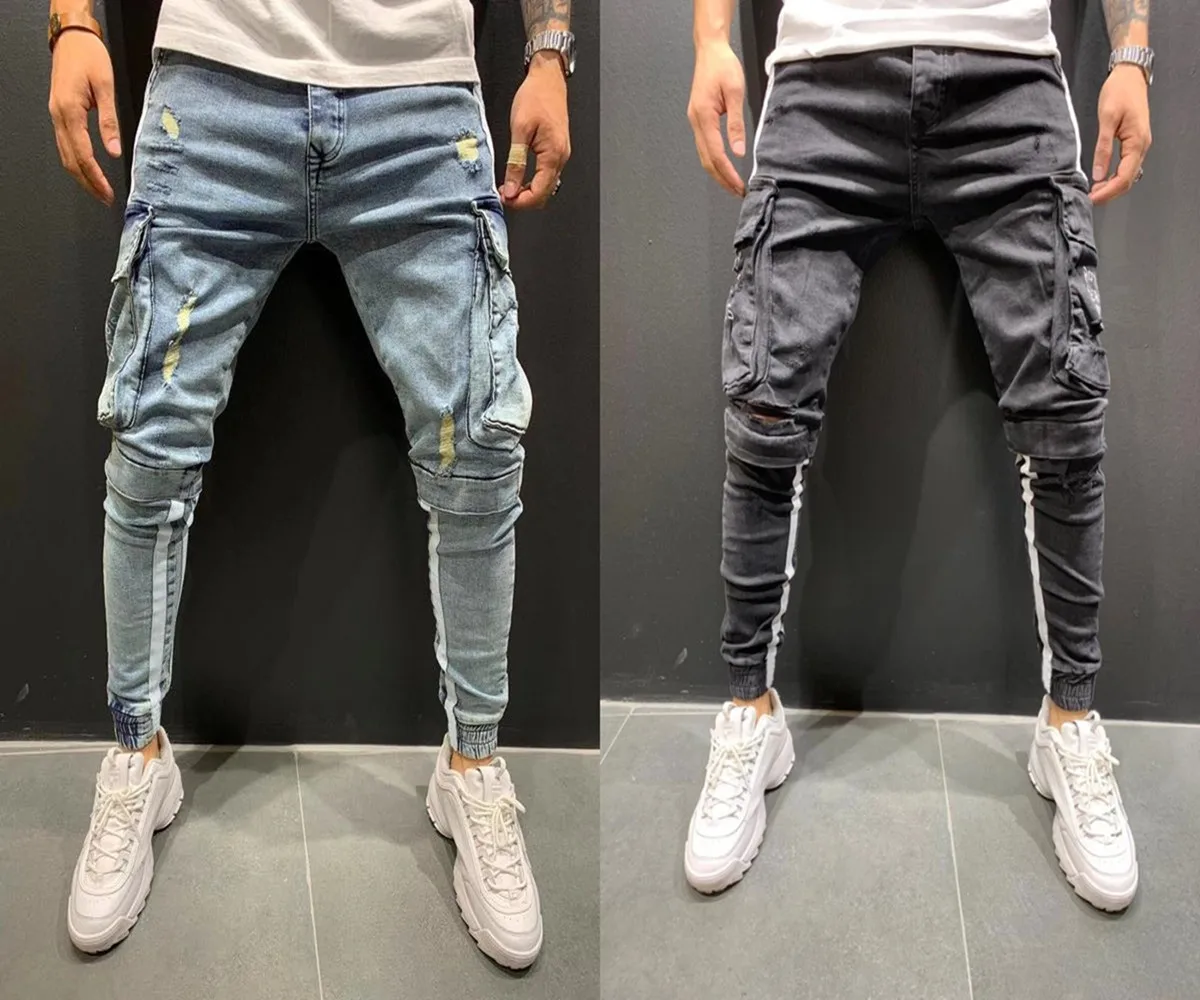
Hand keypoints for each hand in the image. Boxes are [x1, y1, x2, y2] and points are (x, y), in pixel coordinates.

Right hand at [48, 30, 120, 205]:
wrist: (72, 38)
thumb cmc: (90, 57)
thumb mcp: (106, 87)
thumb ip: (110, 121)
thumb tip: (114, 151)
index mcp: (69, 111)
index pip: (82, 154)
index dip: (95, 177)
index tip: (108, 192)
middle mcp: (58, 115)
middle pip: (70, 160)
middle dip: (87, 183)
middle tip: (105, 198)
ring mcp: (57, 115)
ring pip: (65, 154)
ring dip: (81, 175)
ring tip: (99, 190)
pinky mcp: (60, 113)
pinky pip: (66, 144)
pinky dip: (76, 161)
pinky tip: (88, 170)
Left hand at [502, 52, 569, 209]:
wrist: (548, 78)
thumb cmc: (536, 97)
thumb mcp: (520, 129)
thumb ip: (515, 162)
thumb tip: (511, 188)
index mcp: (553, 155)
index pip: (539, 193)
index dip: (520, 201)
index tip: (504, 199)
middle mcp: (561, 158)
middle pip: (544, 194)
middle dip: (524, 200)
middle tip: (504, 195)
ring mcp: (561, 155)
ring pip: (546, 186)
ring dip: (528, 192)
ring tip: (509, 187)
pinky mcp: (557, 150)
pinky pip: (547, 175)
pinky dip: (533, 182)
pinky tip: (519, 177)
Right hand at [687, 41, 746, 196]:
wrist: (710, 51)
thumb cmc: (723, 67)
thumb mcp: (735, 92)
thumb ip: (736, 123)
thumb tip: (738, 151)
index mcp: (704, 117)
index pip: (715, 153)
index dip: (727, 172)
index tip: (739, 185)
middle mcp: (696, 122)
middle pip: (706, 160)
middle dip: (721, 178)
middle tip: (737, 192)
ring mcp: (695, 121)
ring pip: (704, 155)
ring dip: (718, 172)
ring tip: (733, 184)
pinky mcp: (699, 119)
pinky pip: (704, 146)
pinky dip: (714, 160)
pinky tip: (725, 166)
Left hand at [1090, 64, 1150, 204]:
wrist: (1129, 75)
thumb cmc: (1119, 92)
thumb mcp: (1107, 119)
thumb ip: (1103, 148)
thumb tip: (1098, 174)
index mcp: (1137, 142)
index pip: (1124, 176)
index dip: (1108, 191)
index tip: (1091, 198)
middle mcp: (1142, 146)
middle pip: (1128, 179)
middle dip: (1110, 192)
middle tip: (1089, 199)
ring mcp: (1139, 144)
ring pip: (1129, 174)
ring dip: (1112, 186)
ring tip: (1093, 192)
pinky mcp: (1134, 142)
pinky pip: (1127, 166)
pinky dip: (1115, 176)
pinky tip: (1102, 179)